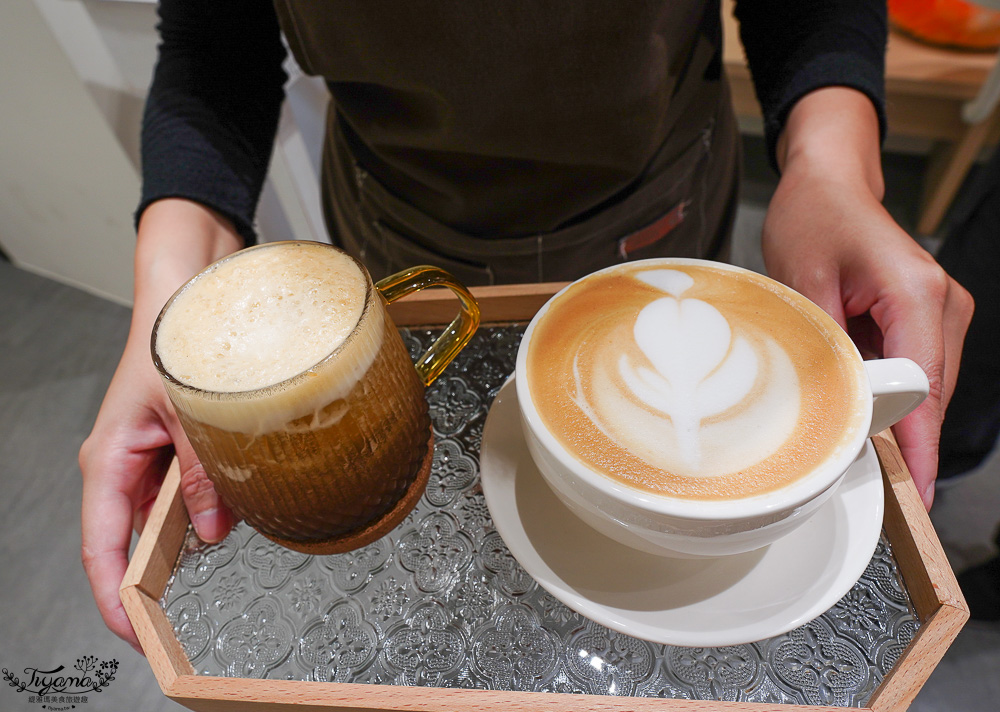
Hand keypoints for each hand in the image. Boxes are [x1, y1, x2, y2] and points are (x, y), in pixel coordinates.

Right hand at [79, 200, 241, 650]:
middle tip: (175, 619)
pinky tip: (228, 502)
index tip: (133, 632)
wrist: (186, 297)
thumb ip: (207, 471)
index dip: (115, 595)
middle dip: (153, 578)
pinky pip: (184, 495)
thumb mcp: (193, 411)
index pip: (102, 544)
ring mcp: (147, 461)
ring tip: (216, 534)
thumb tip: (217, 529)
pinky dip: (206, 506)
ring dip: (189, 534)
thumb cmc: (172, 340)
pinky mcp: (173, 453)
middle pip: (131, 541)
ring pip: (164, 520)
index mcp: (110, 458)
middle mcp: (123, 466)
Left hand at [762, 89, 973, 508]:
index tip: (918, 493)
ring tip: (854, 447)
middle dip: (904, 440)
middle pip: (930, 393)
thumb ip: (824, 344)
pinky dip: (886, 391)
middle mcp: (941, 305)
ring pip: (923, 385)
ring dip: (892, 415)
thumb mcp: (802, 279)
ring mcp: (938, 312)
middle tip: (869, 485)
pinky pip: (911, 369)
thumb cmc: (814, 217)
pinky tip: (856, 404)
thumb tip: (832, 404)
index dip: (917, 445)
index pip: (924, 386)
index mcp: (917, 293)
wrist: (828, 182)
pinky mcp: (923, 318)